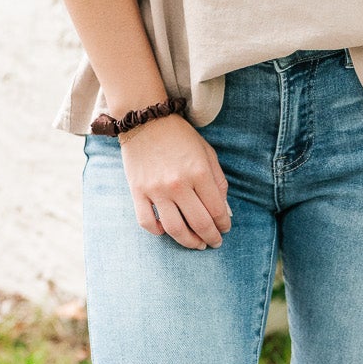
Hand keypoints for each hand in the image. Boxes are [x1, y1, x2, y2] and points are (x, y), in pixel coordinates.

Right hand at [120, 116, 232, 248]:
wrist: (145, 119)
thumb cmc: (180, 136)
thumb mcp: (207, 152)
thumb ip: (218, 180)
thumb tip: (223, 209)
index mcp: (199, 172)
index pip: (217, 210)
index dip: (224, 224)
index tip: (225, 229)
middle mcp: (178, 184)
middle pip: (199, 223)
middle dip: (211, 237)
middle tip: (214, 242)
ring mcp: (156, 190)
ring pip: (175, 229)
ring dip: (188, 242)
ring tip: (196, 244)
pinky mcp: (137, 192)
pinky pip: (147, 222)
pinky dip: (158, 231)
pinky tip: (166, 230)